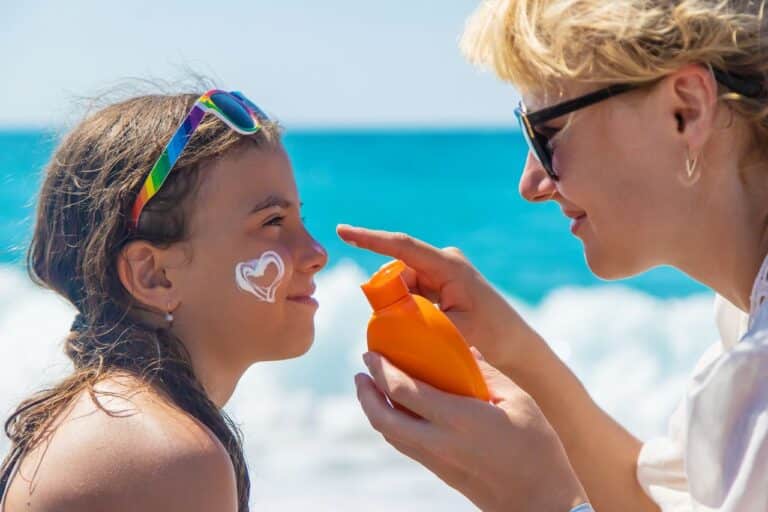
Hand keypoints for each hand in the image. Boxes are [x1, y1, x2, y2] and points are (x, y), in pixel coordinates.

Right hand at [337, 225, 538, 368]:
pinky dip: (405, 306)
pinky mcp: (440, 284)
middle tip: (393, 323)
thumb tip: (386, 316)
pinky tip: (416, 327)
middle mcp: (444, 262)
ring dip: (397, 303)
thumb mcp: (453, 330)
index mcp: (449, 266)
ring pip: (402, 283)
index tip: (342, 231)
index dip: (370, 239)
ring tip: (418, 330)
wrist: (515, 345)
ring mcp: (442, 272)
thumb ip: (419, 319)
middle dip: (385, 291)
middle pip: (397, 269)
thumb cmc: (491, 337)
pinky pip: (411, 290)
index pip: (402, 246)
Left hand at [356, 349, 587, 511]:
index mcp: (458, 419)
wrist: (540, 502)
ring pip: (390, 434)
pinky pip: (404, 444)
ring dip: (374, 409)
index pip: (404, 390)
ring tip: (373, 387)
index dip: (381, 369)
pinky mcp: (440, 471)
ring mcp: (436, 460)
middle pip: (383, 418)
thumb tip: (467, 351)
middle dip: (366, 393)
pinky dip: (392, 424)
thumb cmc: (537, 448)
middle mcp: (439, 441)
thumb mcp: (518, 401)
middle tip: (361, 371)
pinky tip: (399, 411)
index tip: (370, 352)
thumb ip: (487, 374)